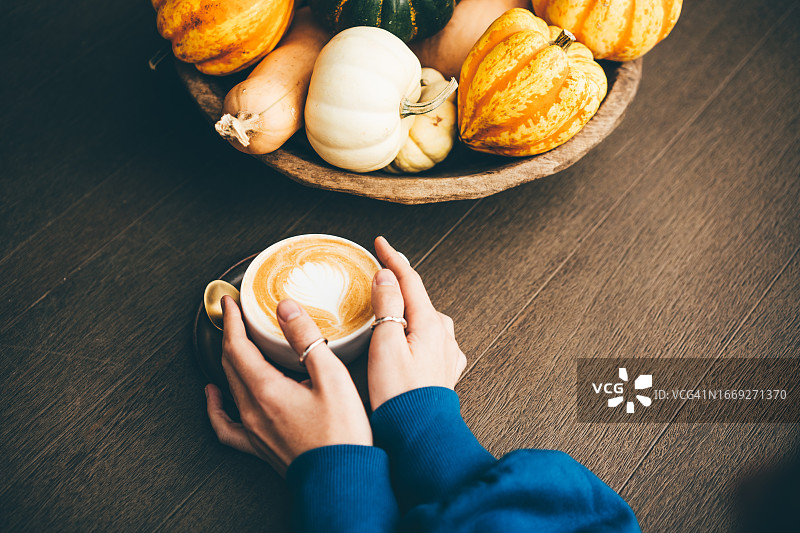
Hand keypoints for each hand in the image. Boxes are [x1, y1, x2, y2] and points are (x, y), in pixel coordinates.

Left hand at [205, 295, 372, 467]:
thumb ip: (306, 339)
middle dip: (230, 335)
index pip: (237, 347)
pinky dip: (216, 406)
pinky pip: (226, 424)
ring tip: (232, 345)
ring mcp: (252, 430)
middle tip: (234, 315)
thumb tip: (285, 308)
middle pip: (230, 364)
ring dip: (227, 362)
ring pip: (229, 387)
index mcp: (266, 390)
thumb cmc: (342, 433)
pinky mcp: (259, 446)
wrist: (342, 480)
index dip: (232, 321)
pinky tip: (215, 396)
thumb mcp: (332, 377)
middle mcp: (252, 410)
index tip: (229, 302)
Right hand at [368, 236, 466, 410]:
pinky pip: (432, 341)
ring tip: (391, 307)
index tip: (380, 242)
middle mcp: (444, 335)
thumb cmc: (398, 395)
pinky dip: (417, 332)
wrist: (419, 435)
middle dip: (400, 283)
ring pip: (426, 319)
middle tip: (380, 272)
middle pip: (419, 298)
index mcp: (429, 323)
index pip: (410, 279)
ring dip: (410, 308)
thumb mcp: (386, 344)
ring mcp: (447, 354)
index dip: (393, 258)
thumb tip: (386, 276)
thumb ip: (387, 306)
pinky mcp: (444, 372)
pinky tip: (410, 340)